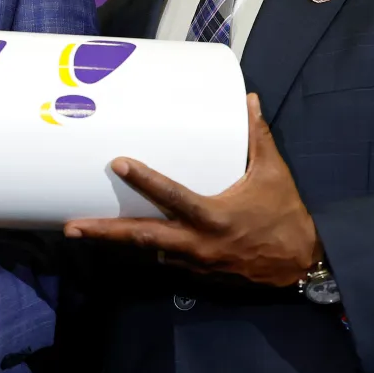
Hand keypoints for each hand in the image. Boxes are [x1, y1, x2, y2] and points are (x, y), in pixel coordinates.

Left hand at [64, 94, 321, 287]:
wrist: (302, 264)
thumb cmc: (285, 215)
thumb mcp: (273, 174)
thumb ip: (257, 137)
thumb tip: (249, 100)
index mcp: (213, 217)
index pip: (172, 196)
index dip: (144, 180)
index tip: (118, 164)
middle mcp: (197, 243)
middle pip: (142, 237)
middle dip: (105, 233)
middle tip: (72, 226)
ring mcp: (195, 262)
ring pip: (148, 251)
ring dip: (117, 243)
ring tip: (83, 231)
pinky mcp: (197, 273)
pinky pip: (164, 259)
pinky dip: (144, 249)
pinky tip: (122, 241)